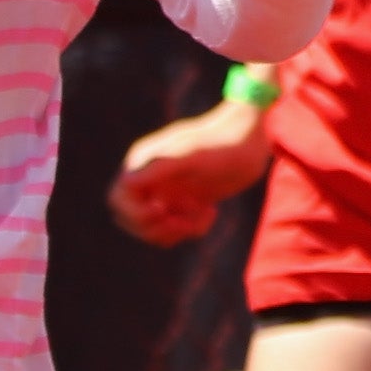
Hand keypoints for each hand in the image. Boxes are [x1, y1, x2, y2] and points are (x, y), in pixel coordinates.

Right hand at [107, 91, 277, 244]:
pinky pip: (177, 229)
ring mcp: (169, 192)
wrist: (252, 139)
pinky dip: (192, 229)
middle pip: (131, 220)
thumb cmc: (222, 142)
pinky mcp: (187, 202)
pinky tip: (211, 212)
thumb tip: (126, 182)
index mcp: (144, 163)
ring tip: (202, 214)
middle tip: (182, 222)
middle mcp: (152, 178)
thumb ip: (160, 167)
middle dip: (155, 228)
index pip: (118, 198)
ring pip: (155, 229)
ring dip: (176, 231)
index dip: (134, 213)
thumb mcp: (193, 154)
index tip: (161, 210)